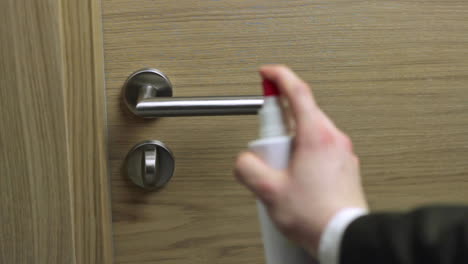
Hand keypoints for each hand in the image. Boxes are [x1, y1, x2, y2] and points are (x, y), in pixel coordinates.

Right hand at [234, 65, 367, 255]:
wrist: (344, 237)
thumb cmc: (316, 215)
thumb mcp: (269, 191)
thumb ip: (247, 167)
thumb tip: (244, 160)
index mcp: (315, 136)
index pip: (297, 91)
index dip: (279, 76)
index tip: (267, 72)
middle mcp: (333, 138)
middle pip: (300, 115)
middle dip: (279, 127)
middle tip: (268, 151)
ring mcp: (342, 152)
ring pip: (309, 133)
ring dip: (291, 144)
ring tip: (283, 174)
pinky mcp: (345, 166)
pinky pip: (320, 149)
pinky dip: (304, 155)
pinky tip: (297, 180)